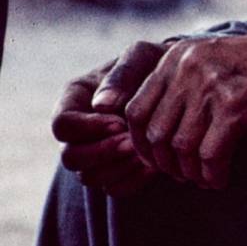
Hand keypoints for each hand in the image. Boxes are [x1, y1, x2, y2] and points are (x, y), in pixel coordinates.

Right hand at [50, 43, 167, 195]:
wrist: (184, 85)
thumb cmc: (157, 64)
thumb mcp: (142, 57)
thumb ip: (122, 75)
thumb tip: (102, 104)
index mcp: (76, 99)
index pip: (62, 125)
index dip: (87, 128)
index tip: (120, 122)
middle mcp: (79, 130)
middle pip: (70, 158)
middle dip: (103, 152)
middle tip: (134, 142)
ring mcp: (95, 152)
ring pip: (90, 177)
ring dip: (119, 167)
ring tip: (147, 152)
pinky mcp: (117, 169)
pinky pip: (114, 188)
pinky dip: (134, 180)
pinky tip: (156, 165)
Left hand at [122, 32, 246, 188]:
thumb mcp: (219, 65)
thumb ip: (184, 84)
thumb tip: (151, 130)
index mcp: (179, 56)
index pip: (134, 110)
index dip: (142, 144)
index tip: (160, 161)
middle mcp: (189, 65)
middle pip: (152, 132)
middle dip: (164, 164)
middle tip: (183, 176)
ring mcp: (212, 84)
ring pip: (180, 147)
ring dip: (189, 173)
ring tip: (204, 180)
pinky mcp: (238, 105)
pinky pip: (210, 155)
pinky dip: (212, 175)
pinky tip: (221, 179)